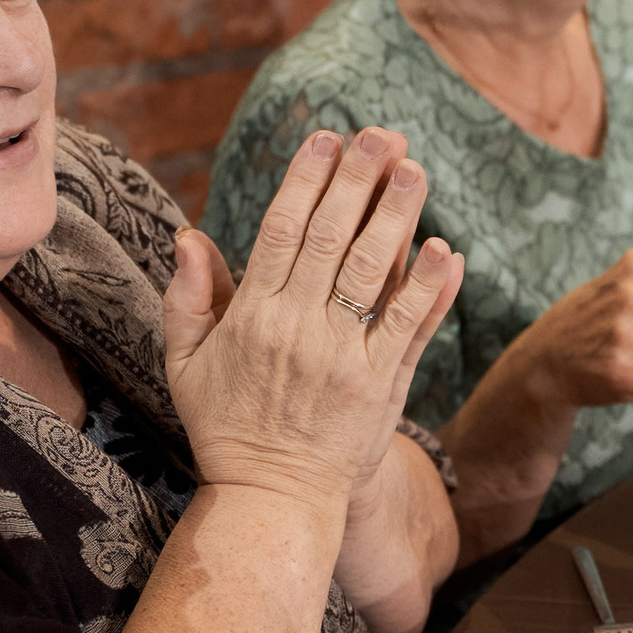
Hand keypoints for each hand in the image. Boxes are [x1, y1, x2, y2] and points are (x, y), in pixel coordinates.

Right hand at [165, 128, 463, 508]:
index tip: (325, 138)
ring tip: (415, 169)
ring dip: (397, 216)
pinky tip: (447, 249)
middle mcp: (298, 329)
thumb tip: (189, 235)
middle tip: (381, 133)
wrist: (271, 500)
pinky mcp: (379, 387)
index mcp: (252, 316)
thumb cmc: (226, 427)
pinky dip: (428, 288)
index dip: (305, 180)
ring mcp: (342, 358)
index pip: (281, 230)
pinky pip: (408, 328)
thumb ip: (187, 298)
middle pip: (332, 237)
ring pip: (374, 272)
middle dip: (357, 179)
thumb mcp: (185, 364)